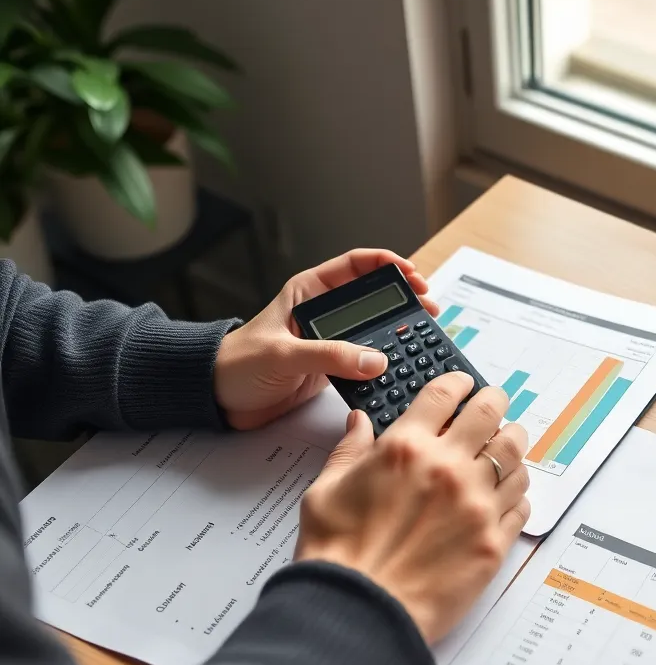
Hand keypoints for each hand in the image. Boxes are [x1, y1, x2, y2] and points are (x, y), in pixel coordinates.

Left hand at [214, 249, 439, 429]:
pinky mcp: (333, 368)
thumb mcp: (283, 355)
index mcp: (309, 293)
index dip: (387, 264)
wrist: (217, 400)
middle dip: (404, 297)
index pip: (355, 266)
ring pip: (375, 328)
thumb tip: (375, 360)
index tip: (413, 273)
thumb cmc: (236, 366)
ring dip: (400, 329)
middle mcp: (324, 313)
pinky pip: (367, 358)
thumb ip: (329, 355)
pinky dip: (388, 359)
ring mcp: (330, 341)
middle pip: (374, 296)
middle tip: (429, 305)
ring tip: (425, 332)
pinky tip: (405, 363)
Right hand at [296, 373, 531, 643]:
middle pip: (491, 412)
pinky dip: (516, 493)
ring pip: (516, 456)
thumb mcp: (325, 491)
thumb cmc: (337, 557)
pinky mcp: (493, 542)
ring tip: (504, 448)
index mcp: (406, 448)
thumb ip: (349, 451)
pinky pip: (521, 503)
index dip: (458, 382)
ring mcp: (477, 505)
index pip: (446, 394)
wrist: (358, 615)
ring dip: (511, 446)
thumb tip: (359, 423)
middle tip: (494, 403)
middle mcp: (449, 468)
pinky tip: (504, 496)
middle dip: (494, 402)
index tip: (462, 384)